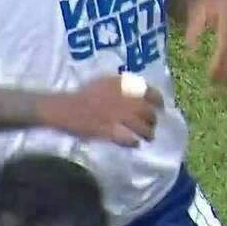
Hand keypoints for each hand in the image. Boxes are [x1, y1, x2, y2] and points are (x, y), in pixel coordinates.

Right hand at [39, 75, 163, 146]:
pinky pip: (129, 139)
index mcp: (125, 86)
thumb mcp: (106, 81)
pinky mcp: (111, 131)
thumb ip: (124, 85)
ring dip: (148, 133)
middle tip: (152, 125)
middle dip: (153, 120)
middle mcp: (126, 100)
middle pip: (149, 113)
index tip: (160, 107)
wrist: (67, 107)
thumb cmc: (85, 93)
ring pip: (143, 127)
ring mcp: (119, 117)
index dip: (159, 102)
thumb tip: (140, 90)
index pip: (151, 93)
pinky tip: (135, 144)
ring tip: (149, 137)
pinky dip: (134, 142)